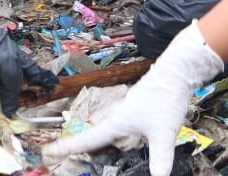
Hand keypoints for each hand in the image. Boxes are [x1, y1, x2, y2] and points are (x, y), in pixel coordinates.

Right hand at [44, 19, 223, 175]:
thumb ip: (160, 159)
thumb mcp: (163, 133)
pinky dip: (113, 122)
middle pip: (93, 130)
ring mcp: (129, 106)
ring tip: (89, 132)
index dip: (68, 147)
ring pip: (106, 121)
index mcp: (117, 122)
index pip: (88, 139)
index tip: (49, 152)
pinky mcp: (140, 102)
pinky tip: (122, 122)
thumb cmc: (166, 97)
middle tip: (65, 147)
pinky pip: (119, 115)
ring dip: (97, 129)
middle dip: (80, 140)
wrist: (178, 69)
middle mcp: (119, 113)